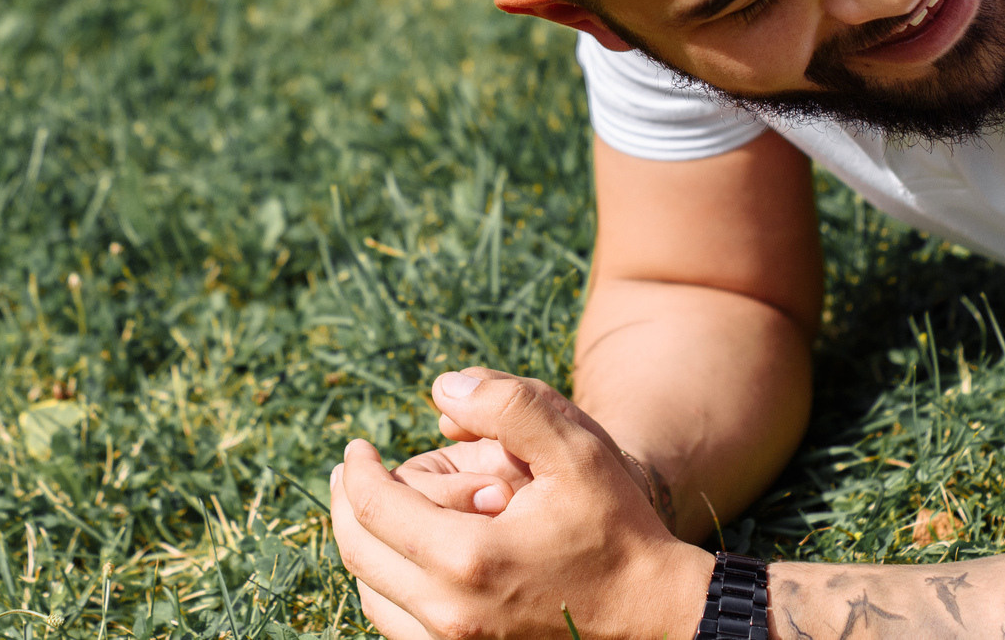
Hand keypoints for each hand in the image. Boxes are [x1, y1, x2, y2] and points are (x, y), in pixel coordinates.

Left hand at [330, 369, 713, 639]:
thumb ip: (510, 406)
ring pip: (373, 597)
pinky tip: (403, 559)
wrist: (657, 616)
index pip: (374, 507)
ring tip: (370, 512)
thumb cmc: (618, 530)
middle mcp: (449, 613)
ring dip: (364, 549)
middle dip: (347, 505)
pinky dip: (388, 589)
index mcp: (467, 557)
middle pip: (360, 555)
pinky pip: (400, 628)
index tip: (358, 446)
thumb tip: (442, 388)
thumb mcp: (576, 452)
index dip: (358, 470)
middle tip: (351, 473)